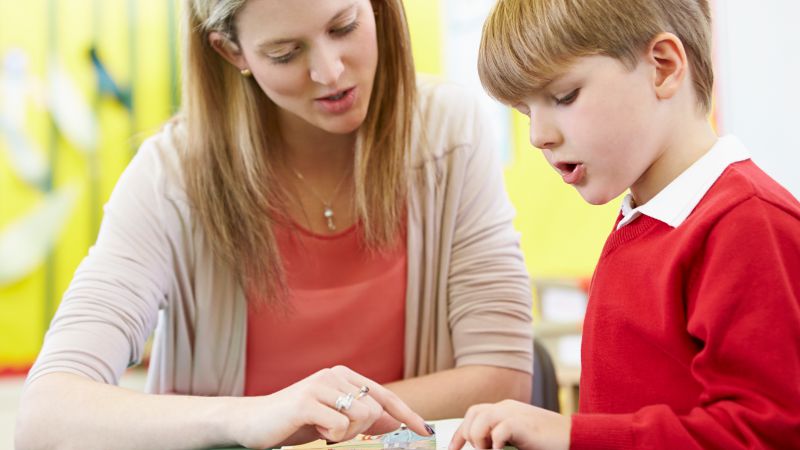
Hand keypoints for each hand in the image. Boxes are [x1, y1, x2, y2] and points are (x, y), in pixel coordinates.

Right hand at [229, 365, 429, 448]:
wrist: (252, 422)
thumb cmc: (294, 422)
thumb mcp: (333, 420)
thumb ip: (362, 418)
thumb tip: (395, 423)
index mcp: (344, 376)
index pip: (385, 396)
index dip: (408, 414)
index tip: (426, 431)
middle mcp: (335, 375)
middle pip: (374, 411)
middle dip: (359, 432)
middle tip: (331, 434)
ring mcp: (320, 385)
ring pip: (361, 417)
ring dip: (343, 434)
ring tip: (320, 430)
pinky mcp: (307, 401)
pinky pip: (339, 425)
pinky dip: (329, 435)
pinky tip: (310, 428)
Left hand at [449, 400, 569, 449]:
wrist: (573, 437)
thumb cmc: (547, 441)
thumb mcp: (518, 437)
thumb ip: (501, 436)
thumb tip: (484, 446)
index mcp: (505, 408)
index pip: (474, 414)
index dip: (460, 432)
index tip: (452, 449)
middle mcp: (507, 407)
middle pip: (473, 414)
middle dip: (468, 434)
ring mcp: (514, 413)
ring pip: (481, 420)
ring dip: (480, 439)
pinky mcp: (523, 423)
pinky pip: (499, 430)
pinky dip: (495, 443)